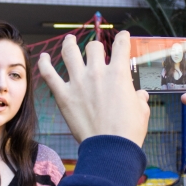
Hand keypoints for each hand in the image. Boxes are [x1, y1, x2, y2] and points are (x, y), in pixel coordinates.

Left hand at [38, 31, 149, 145]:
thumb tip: (140, 95)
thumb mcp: (142, 111)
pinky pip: (49, 74)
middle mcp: (97, 72)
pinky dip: (44, 63)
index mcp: (118, 73)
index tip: (122, 37)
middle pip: (93, 47)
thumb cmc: (128, 131)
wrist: (110, 148)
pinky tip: (43, 57)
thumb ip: (139, 98)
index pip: (121, 45)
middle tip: (95, 50)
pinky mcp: (63, 95)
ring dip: (69, 43)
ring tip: (69, 40)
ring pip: (70, 52)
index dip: (122, 38)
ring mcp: (78, 82)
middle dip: (96, 46)